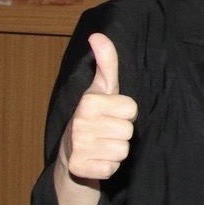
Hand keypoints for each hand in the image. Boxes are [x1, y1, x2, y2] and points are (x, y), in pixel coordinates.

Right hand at [59, 33, 137, 181]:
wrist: (71, 154)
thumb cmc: (93, 117)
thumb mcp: (101, 89)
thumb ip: (106, 62)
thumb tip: (98, 35)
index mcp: (88, 102)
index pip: (132, 109)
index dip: (125, 114)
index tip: (111, 114)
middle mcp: (80, 123)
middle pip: (129, 131)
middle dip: (121, 133)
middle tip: (105, 132)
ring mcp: (78, 146)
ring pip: (122, 150)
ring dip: (115, 151)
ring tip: (101, 145)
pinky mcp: (80, 168)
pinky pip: (111, 169)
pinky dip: (108, 167)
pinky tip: (96, 160)